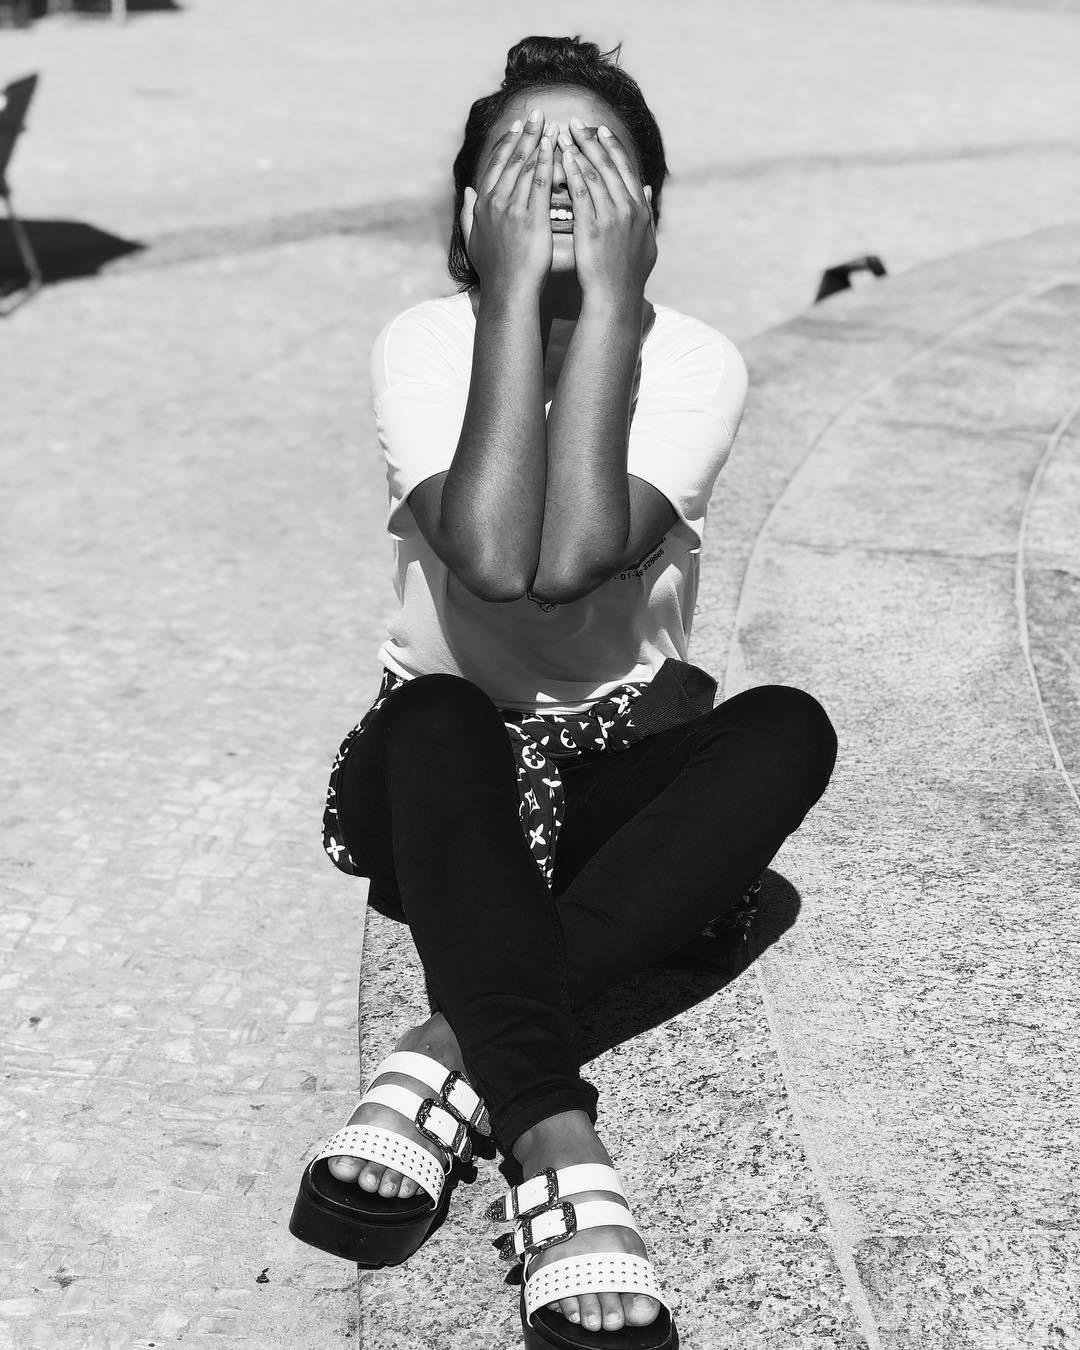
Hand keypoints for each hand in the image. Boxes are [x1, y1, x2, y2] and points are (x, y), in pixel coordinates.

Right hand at [460, 108, 553, 296]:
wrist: (508, 291)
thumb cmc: (495, 271)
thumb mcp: (473, 241)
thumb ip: (467, 214)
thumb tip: (467, 192)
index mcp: (482, 205)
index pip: (495, 166)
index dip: (507, 144)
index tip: (517, 127)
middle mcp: (494, 202)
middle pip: (511, 160)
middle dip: (525, 134)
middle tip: (536, 113)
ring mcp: (512, 208)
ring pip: (526, 166)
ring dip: (538, 142)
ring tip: (550, 124)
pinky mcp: (530, 217)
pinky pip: (539, 182)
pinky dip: (547, 161)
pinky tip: (555, 146)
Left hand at [558, 118, 656, 303]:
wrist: (616, 298)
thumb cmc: (628, 275)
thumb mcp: (645, 242)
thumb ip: (645, 213)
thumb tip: (644, 189)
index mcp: (640, 209)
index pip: (626, 169)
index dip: (613, 147)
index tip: (601, 131)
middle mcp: (629, 208)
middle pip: (610, 165)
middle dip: (593, 141)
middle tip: (577, 122)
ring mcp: (612, 217)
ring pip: (595, 173)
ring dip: (578, 150)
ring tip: (563, 135)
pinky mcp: (594, 227)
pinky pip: (582, 192)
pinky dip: (573, 172)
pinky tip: (562, 159)